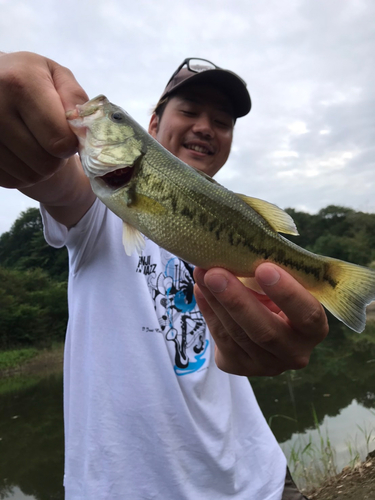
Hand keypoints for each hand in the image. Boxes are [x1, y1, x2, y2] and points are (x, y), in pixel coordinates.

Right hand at [0, 51, 87, 188]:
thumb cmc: (28, 78)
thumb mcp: (56, 75)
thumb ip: (75, 98)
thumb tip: (82, 129)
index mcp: (19, 84)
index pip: (60, 141)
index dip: (72, 142)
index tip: (68, 132)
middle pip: (47, 164)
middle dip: (57, 156)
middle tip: (50, 138)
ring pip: (30, 176)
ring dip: (40, 166)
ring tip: (33, 141)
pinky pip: (12, 180)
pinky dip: (22, 171)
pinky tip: (18, 150)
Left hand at [193, 263, 328, 376]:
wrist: (264, 322)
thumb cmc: (277, 293)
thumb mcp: (285, 282)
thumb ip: (272, 270)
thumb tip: (240, 246)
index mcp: (314, 329)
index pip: (306, 314)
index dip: (287, 293)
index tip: (264, 268)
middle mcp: (294, 353)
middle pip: (264, 331)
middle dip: (236, 300)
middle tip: (215, 272)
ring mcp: (266, 365)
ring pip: (237, 335)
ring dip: (215, 301)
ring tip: (201, 273)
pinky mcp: (239, 366)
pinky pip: (221, 338)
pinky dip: (208, 310)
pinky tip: (200, 289)